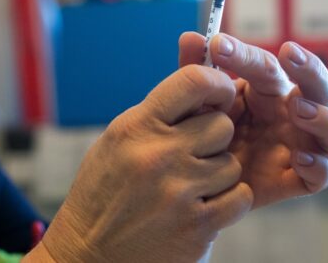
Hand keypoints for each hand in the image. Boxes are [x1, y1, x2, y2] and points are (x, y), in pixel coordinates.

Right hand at [39, 63, 252, 262]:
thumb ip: (156, 116)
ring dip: (219, 175)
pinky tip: (201, 206)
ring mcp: (179, 192)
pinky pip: (239, 198)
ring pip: (232, 164)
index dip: (217, 83)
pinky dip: (227, 203)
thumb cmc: (104, 192)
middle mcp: (158, 155)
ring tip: (189, 186)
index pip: (193, 82)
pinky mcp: (197, 227)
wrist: (88, 254)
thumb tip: (204, 87)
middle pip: (222, 125)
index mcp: (135, 127)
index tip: (220, 95)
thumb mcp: (117, 142)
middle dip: (215, 138)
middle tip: (195, 153)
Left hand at [180, 32, 327, 207]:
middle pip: (321, 88)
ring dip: (324, 118)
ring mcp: (299, 146)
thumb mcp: (196, 103)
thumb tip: (189, 37)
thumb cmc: (205, 132)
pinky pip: (321, 176)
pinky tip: (300, 158)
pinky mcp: (296, 180)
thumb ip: (194, 73)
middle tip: (288, 54)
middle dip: (311, 68)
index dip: (245, 54)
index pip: (266, 66)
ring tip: (299, 108)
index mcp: (268, 90)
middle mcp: (293, 114)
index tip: (219, 45)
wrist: (198, 181)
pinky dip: (318, 166)